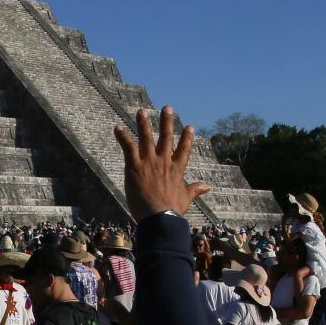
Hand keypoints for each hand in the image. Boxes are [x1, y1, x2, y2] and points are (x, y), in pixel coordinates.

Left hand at [113, 106, 209, 221]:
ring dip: (143, 123)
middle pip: (166, 137)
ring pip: (146, 137)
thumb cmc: (172, 210)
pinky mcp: (135, 165)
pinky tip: (117, 128)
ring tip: (141, 111)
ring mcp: (150, 161)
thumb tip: (208, 187)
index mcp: (177, 169)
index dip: (187, 137)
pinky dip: (122, 136)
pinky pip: (128, 146)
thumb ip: (195, 190)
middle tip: (167, 107)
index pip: (184, 149)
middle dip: (166, 121)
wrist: (159, 216)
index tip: (189, 126)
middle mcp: (164, 161)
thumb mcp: (186, 198)